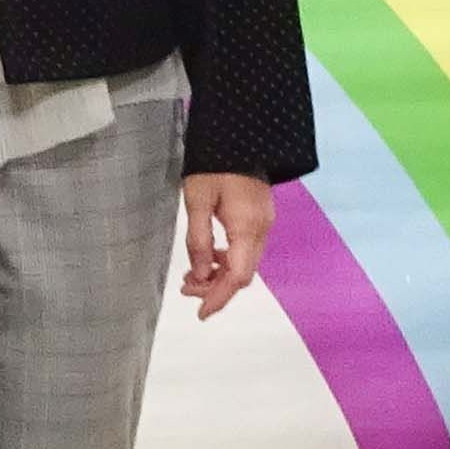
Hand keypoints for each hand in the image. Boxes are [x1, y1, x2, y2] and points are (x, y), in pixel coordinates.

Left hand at [177, 173, 270, 320]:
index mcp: (247, 228)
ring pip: (245, 263)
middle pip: (243, 274)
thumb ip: (198, 240)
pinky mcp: (259, 216)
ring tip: (191, 274)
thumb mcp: (197, 201)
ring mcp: (264, 222)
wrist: (240, 134)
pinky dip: (227, 259)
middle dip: (216, 288)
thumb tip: (199, 274)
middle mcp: (262, 229)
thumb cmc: (214, 164)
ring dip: (220, 274)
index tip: (201, 313)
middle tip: (186, 289)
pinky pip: (246, 249)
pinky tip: (208, 255)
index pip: (237, 277)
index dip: (218, 298)